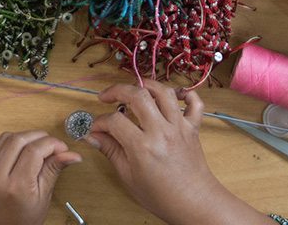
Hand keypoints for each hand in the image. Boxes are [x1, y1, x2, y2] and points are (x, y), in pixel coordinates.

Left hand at [0, 131, 81, 224]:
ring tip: (39, 147)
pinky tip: (24, 150)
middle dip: (40, 136)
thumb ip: (54, 170)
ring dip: (26, 136)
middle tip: (53, 146)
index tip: (62, 148)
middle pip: (19, 139)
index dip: (52, 144)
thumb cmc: (21, 220)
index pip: (34, 150)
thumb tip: (71, 154)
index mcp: (16, 186)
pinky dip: (14, 142)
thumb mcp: (43, 197)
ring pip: (7, 137)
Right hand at [87, 81, 262, 223]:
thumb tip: (93, 136)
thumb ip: (111, 151)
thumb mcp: (129, 177)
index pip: (114, 121)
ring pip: (163, 92)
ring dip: (146, 85)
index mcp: (142, 147)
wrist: (193, 203)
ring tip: (134, 90)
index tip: (96, 128)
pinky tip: (173, 96)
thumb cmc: (161, 196)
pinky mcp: (192, 128)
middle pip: (137, 95)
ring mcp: (179, 127)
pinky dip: (186, 94)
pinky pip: (194, 103)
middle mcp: (161, 131)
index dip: (99, 122)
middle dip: (117, 90)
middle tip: (107, 97)